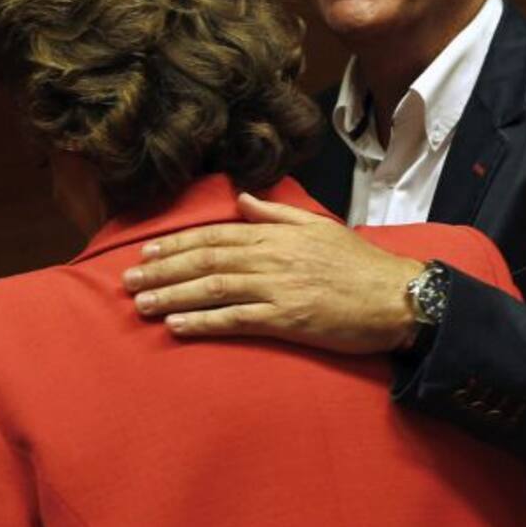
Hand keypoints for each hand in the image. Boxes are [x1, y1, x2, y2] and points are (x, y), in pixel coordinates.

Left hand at [122, 192, 422, 353]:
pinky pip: (236, 320)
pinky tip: (177, 327)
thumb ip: (277, 213)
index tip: (146, 249)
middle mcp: (271, 257)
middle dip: (163, 268)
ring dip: (173, 295)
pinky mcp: (287, 319)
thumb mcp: (318, 228)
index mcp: (277, 234)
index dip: (177, 242)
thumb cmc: (360, 266)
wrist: (397, 297)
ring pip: (213, 287)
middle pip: (206, 259)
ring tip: (141, 303)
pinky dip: (203, 322)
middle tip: (127, 279)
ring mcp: (277, 288)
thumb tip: (243, 199)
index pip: (216, 235)